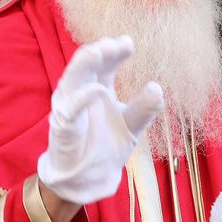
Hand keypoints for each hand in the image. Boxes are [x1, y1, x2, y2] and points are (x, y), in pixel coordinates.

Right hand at [36, 36, 162, 205]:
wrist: (89, 178)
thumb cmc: (107, 146)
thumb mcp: (132, 126)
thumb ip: (144, 109)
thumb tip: (157, 88)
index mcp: (97, 89)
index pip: (104, 64)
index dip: (114, 52)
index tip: (128, 43)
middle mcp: (80, 94)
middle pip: (87, 66)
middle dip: (99, 53)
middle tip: (112, 43)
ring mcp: (69, 109)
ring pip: (72, 81)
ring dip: (84, 66)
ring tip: (98, 52)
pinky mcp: (63, 129)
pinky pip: (70, 111)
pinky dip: (81, 99)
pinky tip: (96, 90)